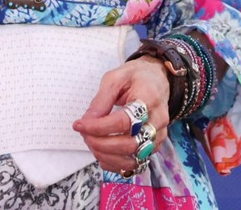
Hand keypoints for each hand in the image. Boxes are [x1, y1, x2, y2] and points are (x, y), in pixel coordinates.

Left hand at [72, 57, 169, 174]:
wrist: (157, 79)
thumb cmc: (135, 77)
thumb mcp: (115, 78)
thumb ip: (101, 100)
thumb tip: (87, 121)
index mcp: (148, 98)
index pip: (124, 121)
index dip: (99, 127)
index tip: (81, 125)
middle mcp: (157, 121)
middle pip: (129, 144)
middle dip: (101, 143)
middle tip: (84, 134)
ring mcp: (159, 136)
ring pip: (134, 158)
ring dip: (107, 156)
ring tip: (91, 142)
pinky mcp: (155, 147)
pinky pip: (136, 163)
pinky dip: (116, 163)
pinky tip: (102, 152)